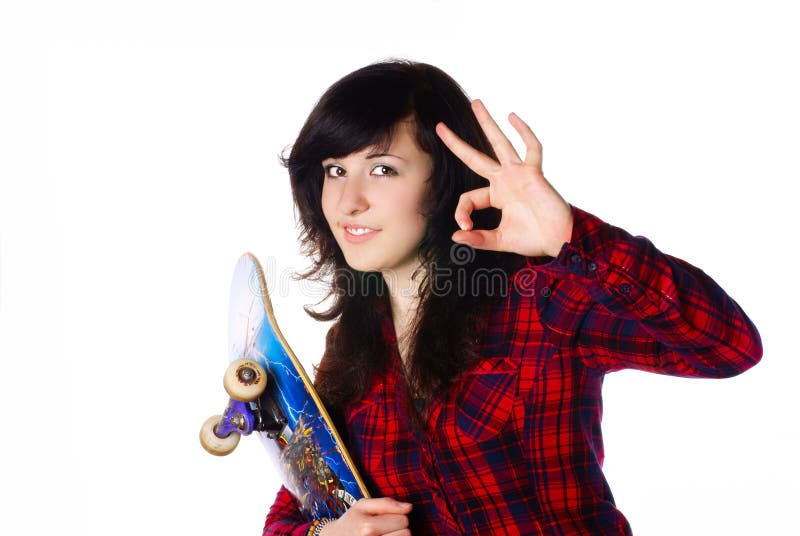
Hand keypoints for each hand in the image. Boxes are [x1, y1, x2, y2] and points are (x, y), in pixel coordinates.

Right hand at [320, 497, 411, 535]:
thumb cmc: (351, 520)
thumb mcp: (362, 505)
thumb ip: (386, 503)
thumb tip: (409, 507)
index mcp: (368, 527)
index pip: (403, 520)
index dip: (396, 517)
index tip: (385, 518)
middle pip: (406, 533)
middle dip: (398, 528)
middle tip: (385, 528)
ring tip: (384, 535)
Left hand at [435, 99, 572, 257]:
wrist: (559, 240)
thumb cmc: (533, 239)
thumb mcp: (499, 240)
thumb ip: (478, 239)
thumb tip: (455, 237)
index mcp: (495, 196)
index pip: (468, 197)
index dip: (462, 211)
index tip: (465, 227)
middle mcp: (504, 181)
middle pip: (475, 157)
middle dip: (457, 142)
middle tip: (440, 127)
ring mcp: (518, 174)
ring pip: (499, 143)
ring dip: (487, 123)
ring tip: (475, 103)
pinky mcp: (534, 173)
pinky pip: (531, 148)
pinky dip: (524, 132)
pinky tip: (513, 117)